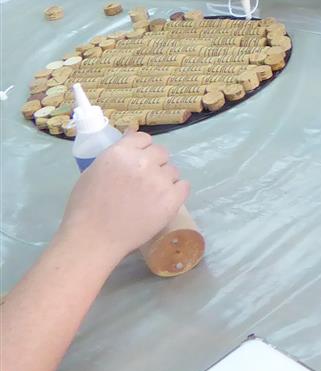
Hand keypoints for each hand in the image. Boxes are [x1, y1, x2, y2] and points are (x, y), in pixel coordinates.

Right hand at [56, 134, 188, 267]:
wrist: (93, 239)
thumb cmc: (86, 207)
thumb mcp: (93, 172)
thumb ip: (116, 153)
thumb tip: (132, 132)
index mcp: (120, 153)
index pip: (144, 138)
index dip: (141, 150)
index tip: (137, 162)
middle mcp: (143, 162)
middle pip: (161, 153)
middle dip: (154, 164)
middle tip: (142, 183)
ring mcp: (159, 180)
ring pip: (172, 170)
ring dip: (164, 180)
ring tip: (148, 197)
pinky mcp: (172, 198)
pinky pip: (184, 186)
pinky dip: (175, 192)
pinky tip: (162, 202)